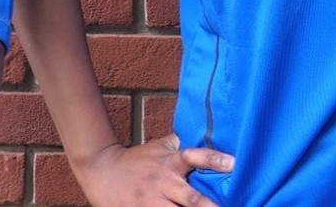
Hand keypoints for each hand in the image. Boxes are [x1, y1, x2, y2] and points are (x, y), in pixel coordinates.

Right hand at [71, 134, 232, 206]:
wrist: (101, 170)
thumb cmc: (136, 159)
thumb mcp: (157, 147)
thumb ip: (179, 144)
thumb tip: (205, 134)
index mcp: (170, 163)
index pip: (195, 157)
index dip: (214, 160)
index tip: (234, 164)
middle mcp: (164, 182)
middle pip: (192, 198)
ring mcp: (151, 202)